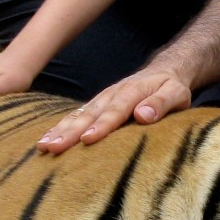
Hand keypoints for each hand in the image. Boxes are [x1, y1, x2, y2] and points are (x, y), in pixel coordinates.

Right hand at [36, 68, 192, 152]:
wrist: (164, 72)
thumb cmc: (171, 87)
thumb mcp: (176, 93)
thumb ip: (162, 103)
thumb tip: (144, 115)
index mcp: (132, 92)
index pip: (116, 111)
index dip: (102, 125)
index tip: (87, 139)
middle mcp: (112, 94)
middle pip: (89, 113)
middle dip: (69, 131)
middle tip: (52, 147)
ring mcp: (101, 99)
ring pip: (78, 115)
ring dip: (59, 130)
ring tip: (42, 146)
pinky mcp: (96, 105)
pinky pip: (76, 116)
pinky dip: (60, 127)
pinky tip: (45, 140)